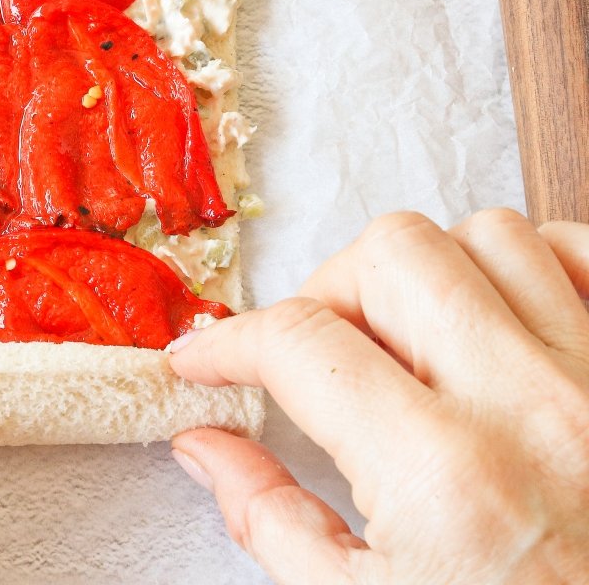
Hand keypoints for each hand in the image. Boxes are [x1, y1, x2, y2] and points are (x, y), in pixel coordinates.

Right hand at [169, 210, 588, 583]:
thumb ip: (271, 522)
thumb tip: (205, 448)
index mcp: (443, 477)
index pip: (299, 343)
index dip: (227, 342)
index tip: (206, 359)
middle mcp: (530, 406)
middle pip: (392, 255)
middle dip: (327, 292)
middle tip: (315, 352)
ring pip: (490, 236)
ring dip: (429, 273)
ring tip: (408, 335)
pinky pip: (578, 251)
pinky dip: (531, 265)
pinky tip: (496, 321)